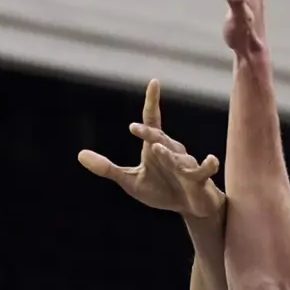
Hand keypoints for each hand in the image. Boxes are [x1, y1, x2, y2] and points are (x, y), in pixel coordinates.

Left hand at [77, 80, 222, 221]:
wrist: (191, 208)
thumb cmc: (162, 190)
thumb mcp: (130, 181)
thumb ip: (107, 168)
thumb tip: (79, 154)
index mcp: (155, 148)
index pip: (153, 121)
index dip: (152, 102)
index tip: (154, 81)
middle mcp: (171, 150)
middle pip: (159, 137)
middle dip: (148, 132)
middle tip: (133, 128)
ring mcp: (186, 164)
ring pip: (176, 156)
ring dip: (166, 154)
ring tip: (156, 149)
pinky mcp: (199, 179)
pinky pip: (203, 170)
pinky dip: (207, 165)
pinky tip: (210, 160)